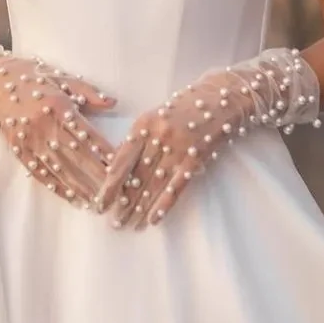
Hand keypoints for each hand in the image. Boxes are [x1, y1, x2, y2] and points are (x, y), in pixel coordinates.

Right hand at [0, 49, 118, 209]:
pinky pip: (40, 173)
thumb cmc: (30, 75)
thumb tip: (113, 103)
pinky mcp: (19, 150)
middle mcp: (44, 126)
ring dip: (81, 188)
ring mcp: (30, 140)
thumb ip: (88, 92)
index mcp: (58, 105)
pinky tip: (73, 198)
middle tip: (117, 193)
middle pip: (77, 157)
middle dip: (98, 177)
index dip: (106, 152)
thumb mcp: (61, 77)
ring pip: (60, 170)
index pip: (88, 135)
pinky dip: (58, 188)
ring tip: (99, 203)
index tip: (123, 166)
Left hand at [98, 49, 320, 229]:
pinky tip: (153, 220)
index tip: (99, 203)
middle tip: (114, 223)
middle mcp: (159, 135)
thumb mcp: (157, 115)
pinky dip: (163, 205)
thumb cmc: (186, 106)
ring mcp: (178, 147)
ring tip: (129, 226)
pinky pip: (176, 187)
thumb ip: (140, 139)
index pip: (121, 160)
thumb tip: (119, 171)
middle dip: (123, 203)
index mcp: (144, 123)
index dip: (110, 185)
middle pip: (136, 176)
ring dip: (140, 208)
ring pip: (153, 185)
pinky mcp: (196, 158)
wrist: (224, 96)